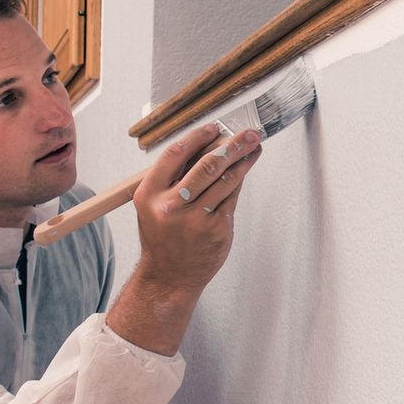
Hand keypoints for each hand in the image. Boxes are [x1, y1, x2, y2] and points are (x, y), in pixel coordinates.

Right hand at [106, 121, 262, 353]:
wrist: (169, 277)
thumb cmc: (163, 237)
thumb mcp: (154, 205)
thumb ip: (174, 178)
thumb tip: (206, 144)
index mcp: (149, 194)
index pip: (175, 154)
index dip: (197, 137)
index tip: (214, 127)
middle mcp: (171, 206)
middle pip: (207, 164)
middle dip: (232, 144)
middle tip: (249, 132)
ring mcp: (196, 219)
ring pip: (225, 180)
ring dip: (243, 160)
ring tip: (254, 147)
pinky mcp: (217, 229)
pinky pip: (231, 198)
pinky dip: (239, 181)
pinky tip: (245, 170)